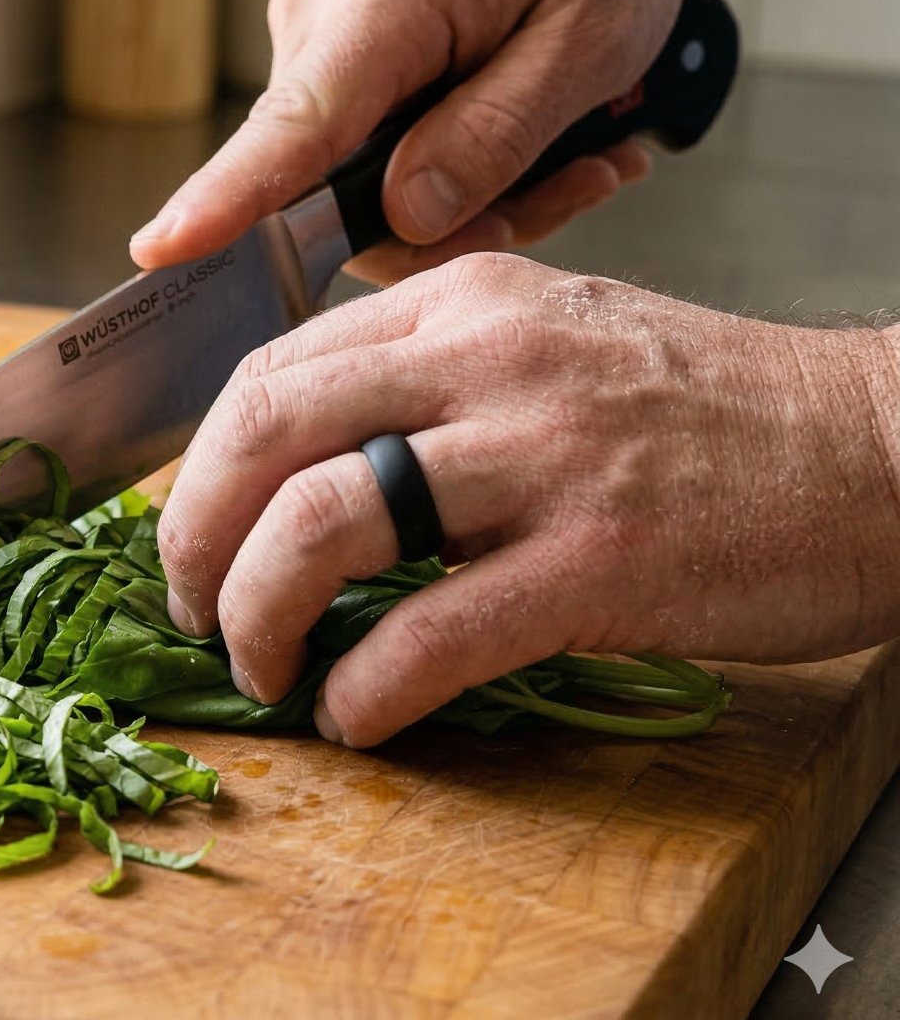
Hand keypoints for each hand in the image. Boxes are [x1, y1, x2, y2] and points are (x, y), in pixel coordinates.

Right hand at [130, 0, 685, 283]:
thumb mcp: (588, 36)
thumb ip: (496, 134)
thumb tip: (411, 216)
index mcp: (382, 2)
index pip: (288, 128)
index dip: (223, 202)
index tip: (160, 249)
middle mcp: (321, 14)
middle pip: (337, 188)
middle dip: (451, 222)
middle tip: (571, 190)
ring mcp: (318, 28)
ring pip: (361, 179)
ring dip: (468, 194)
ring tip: (572, 158)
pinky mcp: (333, 44)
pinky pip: (371, 144)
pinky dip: (450, 155)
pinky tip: (530, 132)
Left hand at [156, 253, 899, 746]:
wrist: (881, 450)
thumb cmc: (709, 412)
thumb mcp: (553, 342)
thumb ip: (428, 378)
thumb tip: (294, 466)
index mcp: (463, 304)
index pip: (269, 370)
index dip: (202, 467)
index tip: (193, 536)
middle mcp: (486, 361)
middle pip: (263, 431)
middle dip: (193, 535)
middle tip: (189, 608)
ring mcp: (541, 459)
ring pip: (321, 524)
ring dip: (257, 614)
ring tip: (263, 669)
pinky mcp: (596, 563)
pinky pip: (427, 634)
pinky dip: (364, 689)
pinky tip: (356, 715)